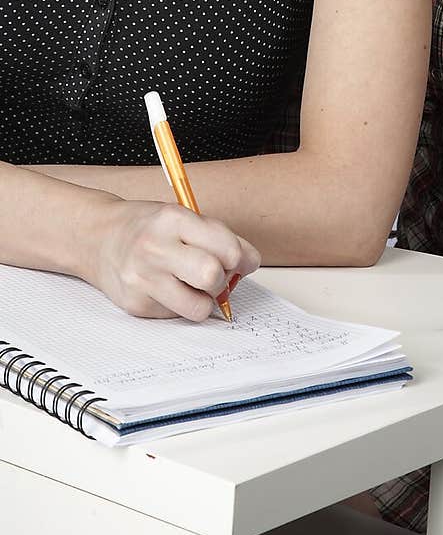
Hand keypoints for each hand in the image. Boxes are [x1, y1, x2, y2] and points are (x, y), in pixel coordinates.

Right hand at [87, 198, 260, 319]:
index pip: (226, 248)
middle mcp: (155, 248)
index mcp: (174, 219)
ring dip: (204, 300)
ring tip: (192, 285)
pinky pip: (177, 316)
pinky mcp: (135, 305)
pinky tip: (167, 288)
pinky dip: (180, 305)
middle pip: (212, 277)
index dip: (240, 258)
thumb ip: (220, 237)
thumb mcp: (184, 217)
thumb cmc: (149, 228)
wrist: (98, 238)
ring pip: (199, 307)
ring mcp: (142, 279)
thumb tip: (250, 263)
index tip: (237, 260)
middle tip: (213, 274)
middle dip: (222, 279)